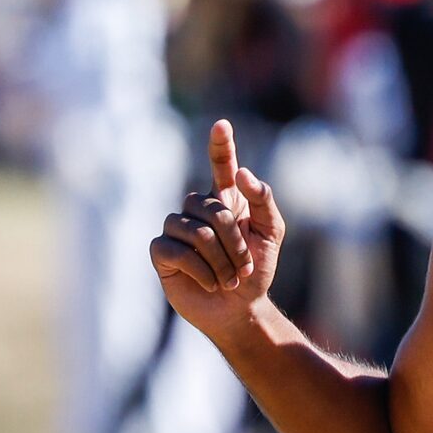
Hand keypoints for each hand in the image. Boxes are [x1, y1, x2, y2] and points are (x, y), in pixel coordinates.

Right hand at [150, 120, 285, 340]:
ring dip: (220, 260)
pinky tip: (211, 284)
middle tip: (244, 267)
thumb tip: (241, 173)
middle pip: (210, 209)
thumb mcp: (270, 234)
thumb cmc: (255, 270)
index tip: (222, 125)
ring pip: (194, 231)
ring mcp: (176, 229)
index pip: (220, 165)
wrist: (241, 308)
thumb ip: (263, 201)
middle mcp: (197, 209)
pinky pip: (176, 251)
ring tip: (229, 278)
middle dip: (233, 242)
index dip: (220, 145)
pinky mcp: (162, 252)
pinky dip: (201, 271)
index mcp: (225, 199)